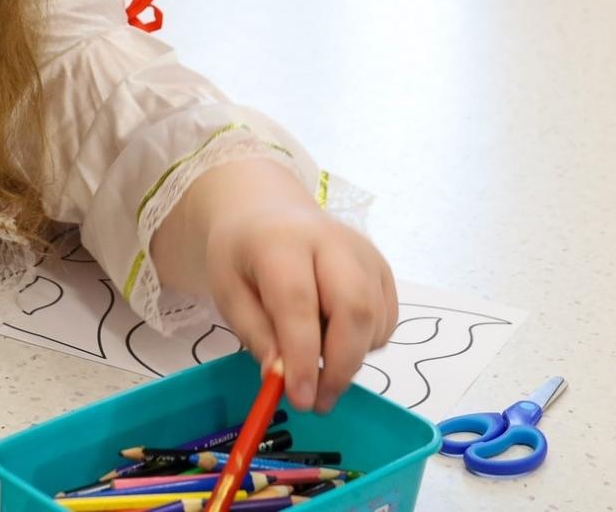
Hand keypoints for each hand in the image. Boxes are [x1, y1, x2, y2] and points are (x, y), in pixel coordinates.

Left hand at [208, 203, 397, 414]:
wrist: (269, 212)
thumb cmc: (244, 255)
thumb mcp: (229, 292)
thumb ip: (256, 334)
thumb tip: (282, 378)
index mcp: (282, 242)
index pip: (299, 303)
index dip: (303, 357)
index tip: (300, 400)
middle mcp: (331, 241)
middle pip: (353, 307)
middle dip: (341, 365)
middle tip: (319, 402)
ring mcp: (364, 252)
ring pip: (374, 318)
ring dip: (352, 358)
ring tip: (319, 366)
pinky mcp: (382, 266)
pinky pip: (386, 319)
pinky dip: (366, 343)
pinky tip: (336, 340)